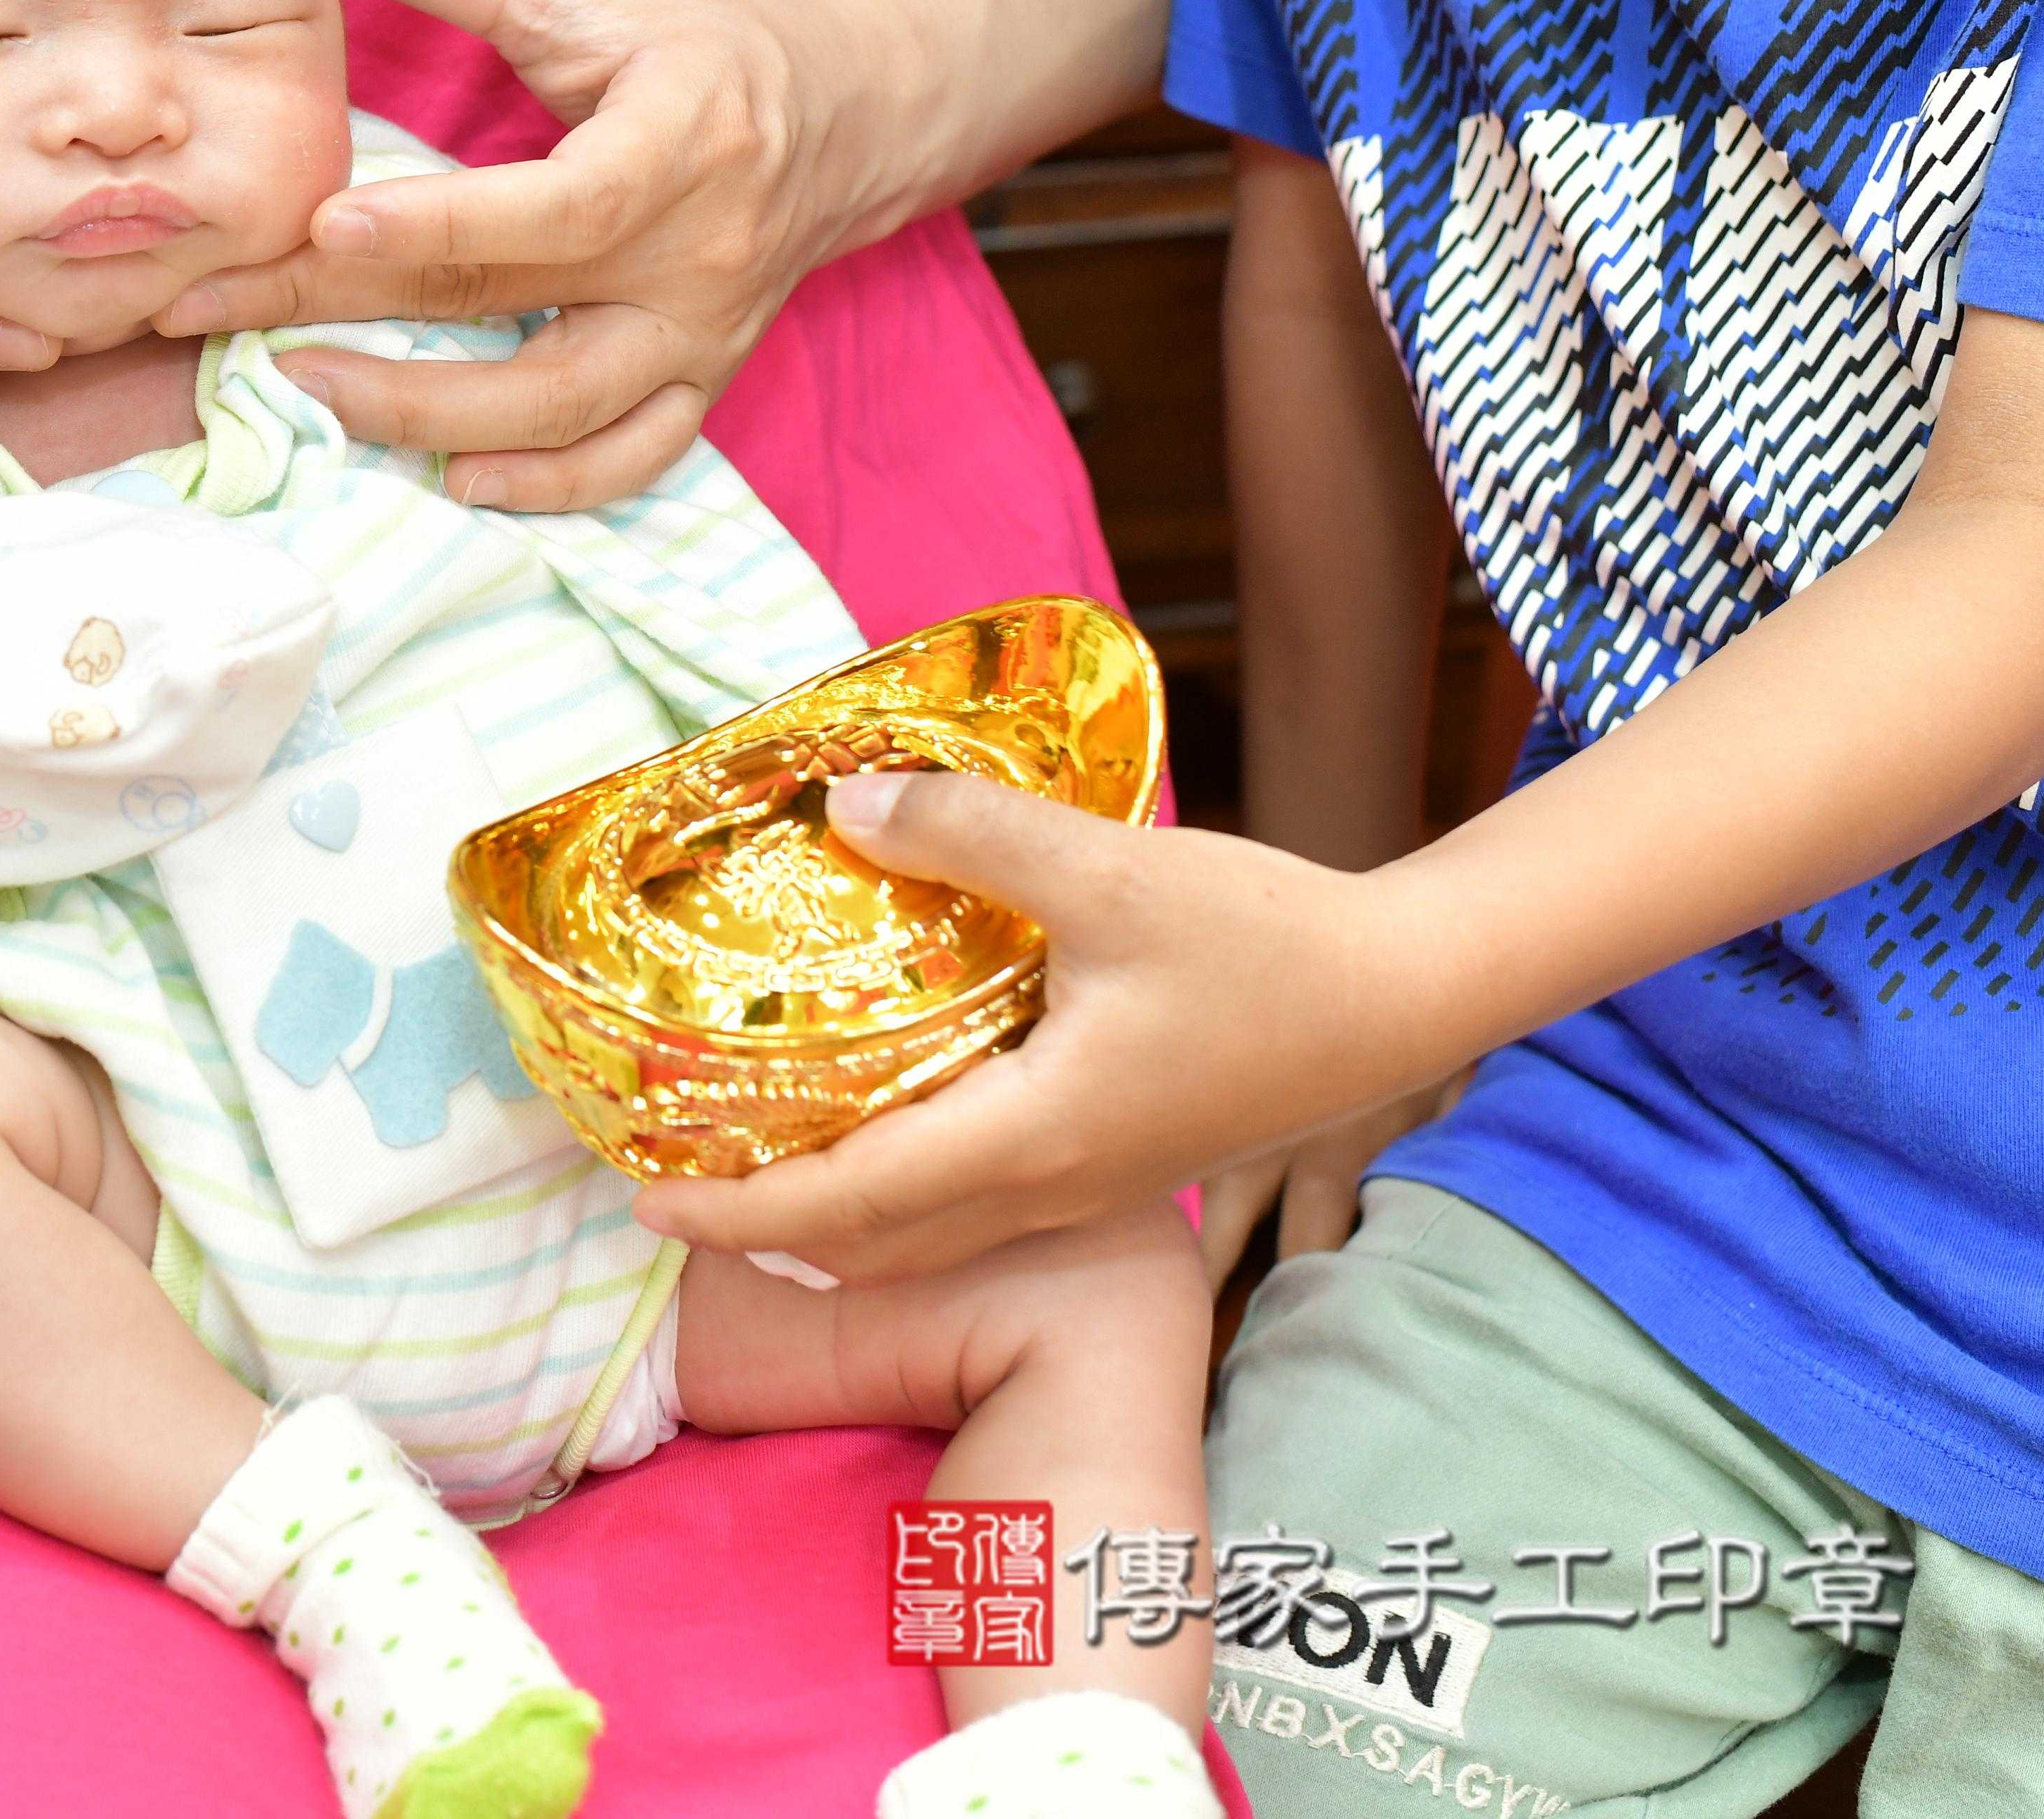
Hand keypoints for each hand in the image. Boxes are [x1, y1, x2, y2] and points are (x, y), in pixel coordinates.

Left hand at [158, 0, 907, 510]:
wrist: (856, 106)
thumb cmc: (708, 32)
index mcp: (681, 137)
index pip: (555, 207)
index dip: (437, 223)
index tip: (326, 223)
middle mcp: (700, 252)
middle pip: (513, 306)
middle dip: (353, 314)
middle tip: (222, 309)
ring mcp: (705, 331)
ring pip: (564, 410)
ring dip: (428, 417)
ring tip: (307, 391)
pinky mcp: (705, 378)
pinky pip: (629, 460)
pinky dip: (543, 484)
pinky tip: (450, 477)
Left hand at [627, 771, 1458, 1285]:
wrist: (1399, 996)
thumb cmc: (1267, 939)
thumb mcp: (1112, 870)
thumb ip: (973, 834)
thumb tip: (846, 801)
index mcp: (1030, 1135)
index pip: (847, 1202)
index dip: (736, 1209)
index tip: (644, 1197)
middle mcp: (1046, 1185)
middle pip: (869, 1241)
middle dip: (758, 1228)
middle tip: (665, 1184)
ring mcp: (1086, 1187)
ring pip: (923, 1234)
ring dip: (826, 1218)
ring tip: (745, 1168)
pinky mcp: (1114, 1164)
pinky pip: (972, 1206)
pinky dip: (895, 1195)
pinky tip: (872, 1132)